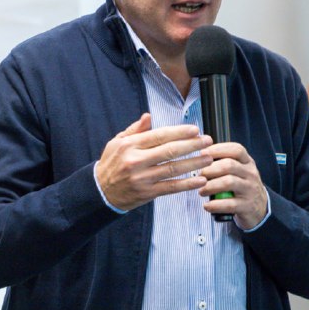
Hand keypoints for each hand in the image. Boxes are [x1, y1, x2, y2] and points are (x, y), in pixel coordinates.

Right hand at [96, 113, 212, 210]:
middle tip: (207, 141)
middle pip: (169, 151)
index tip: (195, 130)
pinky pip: (170, 187)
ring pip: (173, 169)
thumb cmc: (111, 164)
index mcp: (130, 145)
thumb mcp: (117, 142)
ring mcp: (142, 178)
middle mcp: (136, 161)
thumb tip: (148, 116)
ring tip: (208, 158)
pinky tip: (199, 180)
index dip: (179, 132)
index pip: (159, 135)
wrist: (100, 191)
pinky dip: (187, 184)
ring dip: (194, 163)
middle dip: (191, 145)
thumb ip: (135, 130)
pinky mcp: (147, 193)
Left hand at [199, 143, 267, 229]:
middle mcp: (250, 174)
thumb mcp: (240, 171)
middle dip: (210, 169)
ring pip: (229, 182)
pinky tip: (207, 206)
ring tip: (201, 191)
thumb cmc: (243, 186)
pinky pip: (229, 204)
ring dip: (210, 186)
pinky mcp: (247, 206)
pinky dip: (215, 205)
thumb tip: (201, 157)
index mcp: (247, 162)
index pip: (236, 150)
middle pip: (229, 165)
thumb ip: (224, 163)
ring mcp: (250, 190)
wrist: (261, 208)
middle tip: (199, 175)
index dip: (218, 149)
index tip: (203, 153)